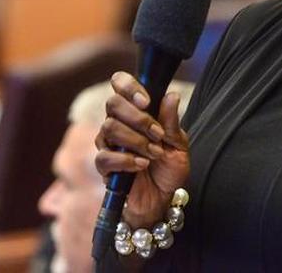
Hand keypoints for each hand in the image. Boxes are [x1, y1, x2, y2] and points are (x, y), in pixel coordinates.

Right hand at [95, 71, 190, 226]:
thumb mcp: (178, 144)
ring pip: (109, 127)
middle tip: (158, 135)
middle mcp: (118, 122)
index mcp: (135, 111)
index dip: (128, 86)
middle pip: (112, 103)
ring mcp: (108, 143)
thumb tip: (171, 96)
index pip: (119, 84)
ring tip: (154, 153)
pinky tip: (142, 165)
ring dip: (136, 141)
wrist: (163, 197)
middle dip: (139, 118)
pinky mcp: (103, 166)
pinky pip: (104, 156)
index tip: (146, 101)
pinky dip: (126, 160)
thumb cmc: (169, 167)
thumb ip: (171, 121)